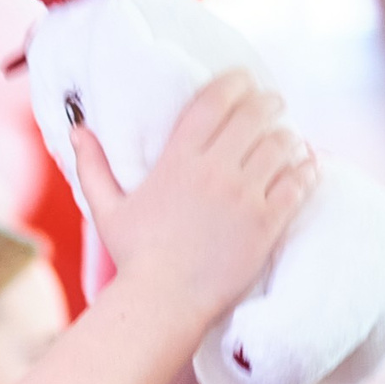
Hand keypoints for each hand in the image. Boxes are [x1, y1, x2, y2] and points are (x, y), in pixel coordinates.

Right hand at [74, 68, 315, 329]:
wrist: (163, 303)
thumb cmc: (135, 258)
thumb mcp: (106, 209)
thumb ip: (92, 165)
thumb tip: (77, 130)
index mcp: (178, 161)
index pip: (215, 101)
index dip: (235, 82)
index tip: (244, 80)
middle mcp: (215, 171)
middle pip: (256, 115)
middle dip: (269, 103)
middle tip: (273, 105)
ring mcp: (244, 197)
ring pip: (283, 144)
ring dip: (288, 137)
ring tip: (288, 140)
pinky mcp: (267, 223)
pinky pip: (299, 183)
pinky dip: (307, 170)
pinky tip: (307, 167)